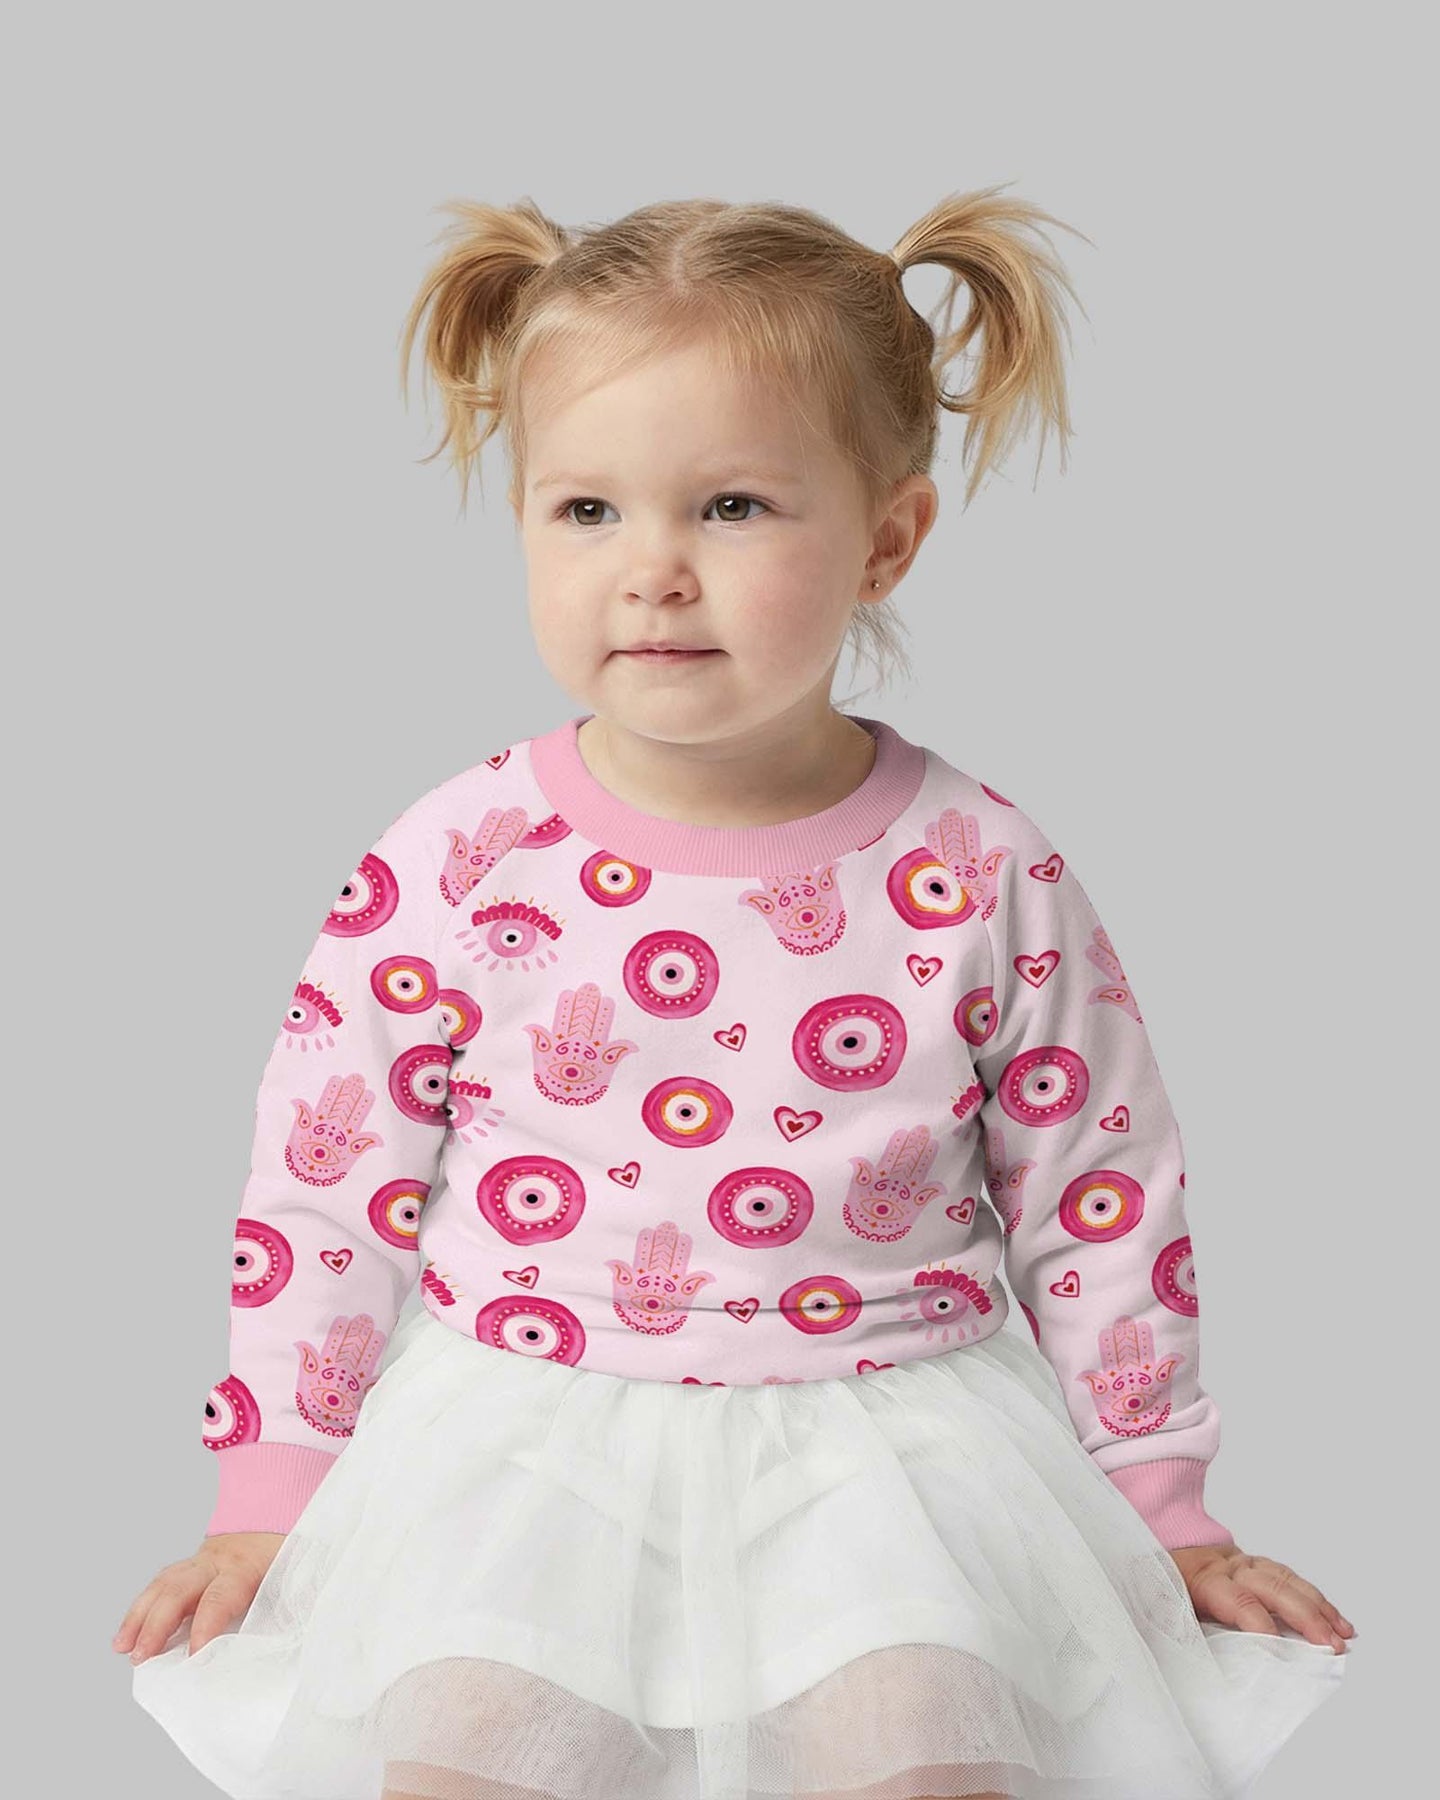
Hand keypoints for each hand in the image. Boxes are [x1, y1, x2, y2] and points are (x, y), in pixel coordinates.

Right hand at [112, 1532, 284, 1664]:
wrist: (277, 1522)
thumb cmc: (286, 1559)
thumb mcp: (295, 1578)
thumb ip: (287, 1606)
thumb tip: (288, 1641)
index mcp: (244, 1567)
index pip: (219, 1597)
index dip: (206, 1627)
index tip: (193, 1658)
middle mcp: (215, 1561)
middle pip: (179, 1588)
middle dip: (157, 1623)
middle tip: (141, 1657)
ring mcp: (197, 1562)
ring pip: (162, 1584)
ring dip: (139, 1617)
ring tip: (123, 1648)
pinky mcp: (188, 1569)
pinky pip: (159, 1586)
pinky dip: (140, 1611)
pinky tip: (126, 1636)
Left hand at [1169, 1543, 1356, 1653]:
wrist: (1157, 1557)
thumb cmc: (1161, 1595)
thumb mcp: (1163, 1614)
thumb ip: (1185, 1636)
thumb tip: (1209, 1672)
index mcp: (1202, 1579)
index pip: (1238, 1599)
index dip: (1261, 1624)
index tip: (1283, 1651)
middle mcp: (1227, 1565)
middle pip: (1271, 1586)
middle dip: (1304, 1616)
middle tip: (1331, 1646)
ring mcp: (1243, 1562)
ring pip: (1286, 1580)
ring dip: (1318, 1608)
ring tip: (1343, 1636)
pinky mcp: (1256, 1565)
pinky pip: (1290, 1579)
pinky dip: (1316, 1600)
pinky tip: (1336, 1621)